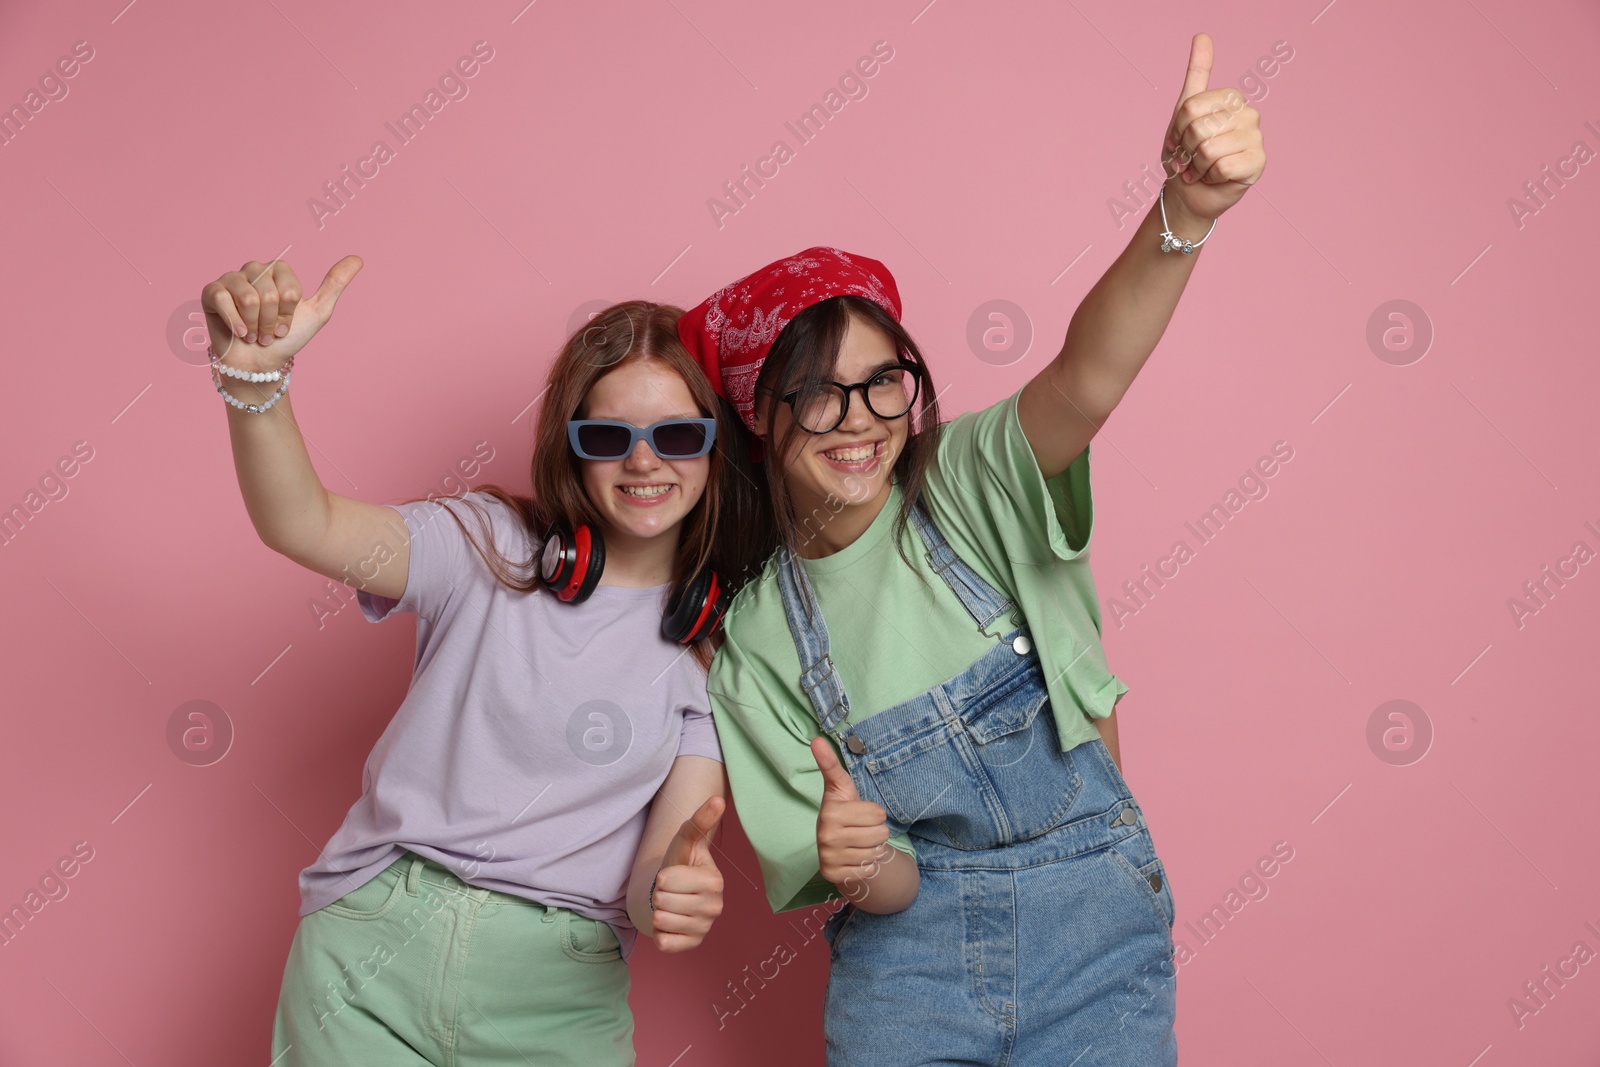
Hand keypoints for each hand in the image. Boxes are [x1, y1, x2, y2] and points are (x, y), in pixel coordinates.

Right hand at [200, 255, 362, 373]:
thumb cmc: (286, 339)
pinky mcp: (211, 291)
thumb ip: (334, 284)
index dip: (289, 313)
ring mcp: (231, 278)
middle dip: (271, 322)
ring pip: (248, 298)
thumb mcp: (317, 313)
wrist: (258, 364)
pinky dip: (234, 322)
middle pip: (269, 294)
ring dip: (254, 325)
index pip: (290, 289)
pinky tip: (238, 332)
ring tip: (253, 333)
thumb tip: (358, 258)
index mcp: (279, 270)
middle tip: (267, 332)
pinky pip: (223, 299)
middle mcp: (254, 269)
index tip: (285, 324)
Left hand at [650, 795, 725, 952]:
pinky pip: (664, 943)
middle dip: (659, 894)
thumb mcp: (685, 841)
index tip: (673, 875)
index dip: (662, 876)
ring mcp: (705, 928)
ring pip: (660, 921)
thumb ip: (699, 821)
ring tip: (670, 905)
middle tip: (670, 891)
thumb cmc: (680, 864)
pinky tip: (670, 923)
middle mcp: (715, 907)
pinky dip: (660, 933)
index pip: (666, 881)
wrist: (674, 892)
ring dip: (659, 912)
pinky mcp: (693, 945)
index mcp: (714, 880)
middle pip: (661, 902)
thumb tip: (718, 800)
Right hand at [812, 737, 890, 891]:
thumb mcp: (841, 787)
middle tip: (862, 828)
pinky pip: (868, 870)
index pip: (877, 814)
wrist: (836, 844)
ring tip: (861, 842)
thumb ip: (830, 764)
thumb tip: (816, 739)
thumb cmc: (843, 810)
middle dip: (877, 831)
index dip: (875, 813)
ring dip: (874, 848)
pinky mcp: (833, 875)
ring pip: (875, 853)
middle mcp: (825, 836)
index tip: (861, 811)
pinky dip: (867, 865)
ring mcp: (828, 857)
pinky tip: (856, 857)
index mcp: (830, 812)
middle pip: (880, 834)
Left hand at [1161, 33, 1265, 221]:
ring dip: (1197, 166)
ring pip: (1209, 149)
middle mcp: (1249, 114)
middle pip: (1199, 128)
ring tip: (1202, 168)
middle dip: (1186, 150)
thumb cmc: (1186, 153)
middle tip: (1191, 158)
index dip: (1177, 131)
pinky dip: (1210, 177)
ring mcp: (1256, 138)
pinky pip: (1222, 166)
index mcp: (1231, 98)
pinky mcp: (1258, 163)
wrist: (1188, 192)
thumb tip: (1202, 35)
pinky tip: (1214, 178)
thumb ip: (1197, 73)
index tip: (1180, 140)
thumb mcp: (1184, 112)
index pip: (1190, 108)